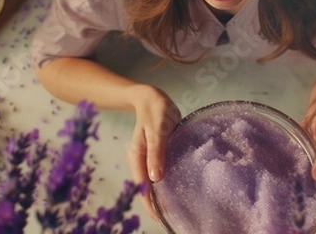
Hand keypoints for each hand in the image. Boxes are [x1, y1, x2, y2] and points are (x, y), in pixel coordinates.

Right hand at [125, 85, 180, 221]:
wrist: (152, 97)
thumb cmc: (155, 111)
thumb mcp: (157, 130)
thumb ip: (156, 153)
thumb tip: (155, 179)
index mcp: (136, 157)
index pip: (143, 188)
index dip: (151, 205)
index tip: (162, 219)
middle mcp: (140, 161)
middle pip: (147, 189)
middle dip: (157, 205)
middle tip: (174, 219)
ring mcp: (148, 158)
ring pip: (154, 182)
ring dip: (163, 195)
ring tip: (178, 209)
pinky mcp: (157, 154)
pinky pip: (161, 172)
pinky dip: (168, 182)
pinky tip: (179, 189)